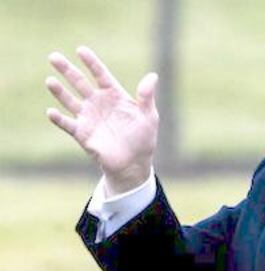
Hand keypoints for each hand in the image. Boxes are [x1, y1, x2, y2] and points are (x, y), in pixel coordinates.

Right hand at [46, 46, 158, 194]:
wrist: (134, 163)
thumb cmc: (143, 138)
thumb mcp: (149, 116)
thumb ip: (146, 96)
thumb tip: (152, 76)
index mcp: (114, 95)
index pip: (100, 75)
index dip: (91, 62)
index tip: (81, 50)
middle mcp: (98, 103)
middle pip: (79, 82)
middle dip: (67, 70)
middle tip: (53, 56)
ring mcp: (88, 117)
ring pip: (70, 100)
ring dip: (59, 91)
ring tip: (50, 80)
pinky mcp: (82, 133)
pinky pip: (67, 124)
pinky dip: (59, 119)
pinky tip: (51, 112)